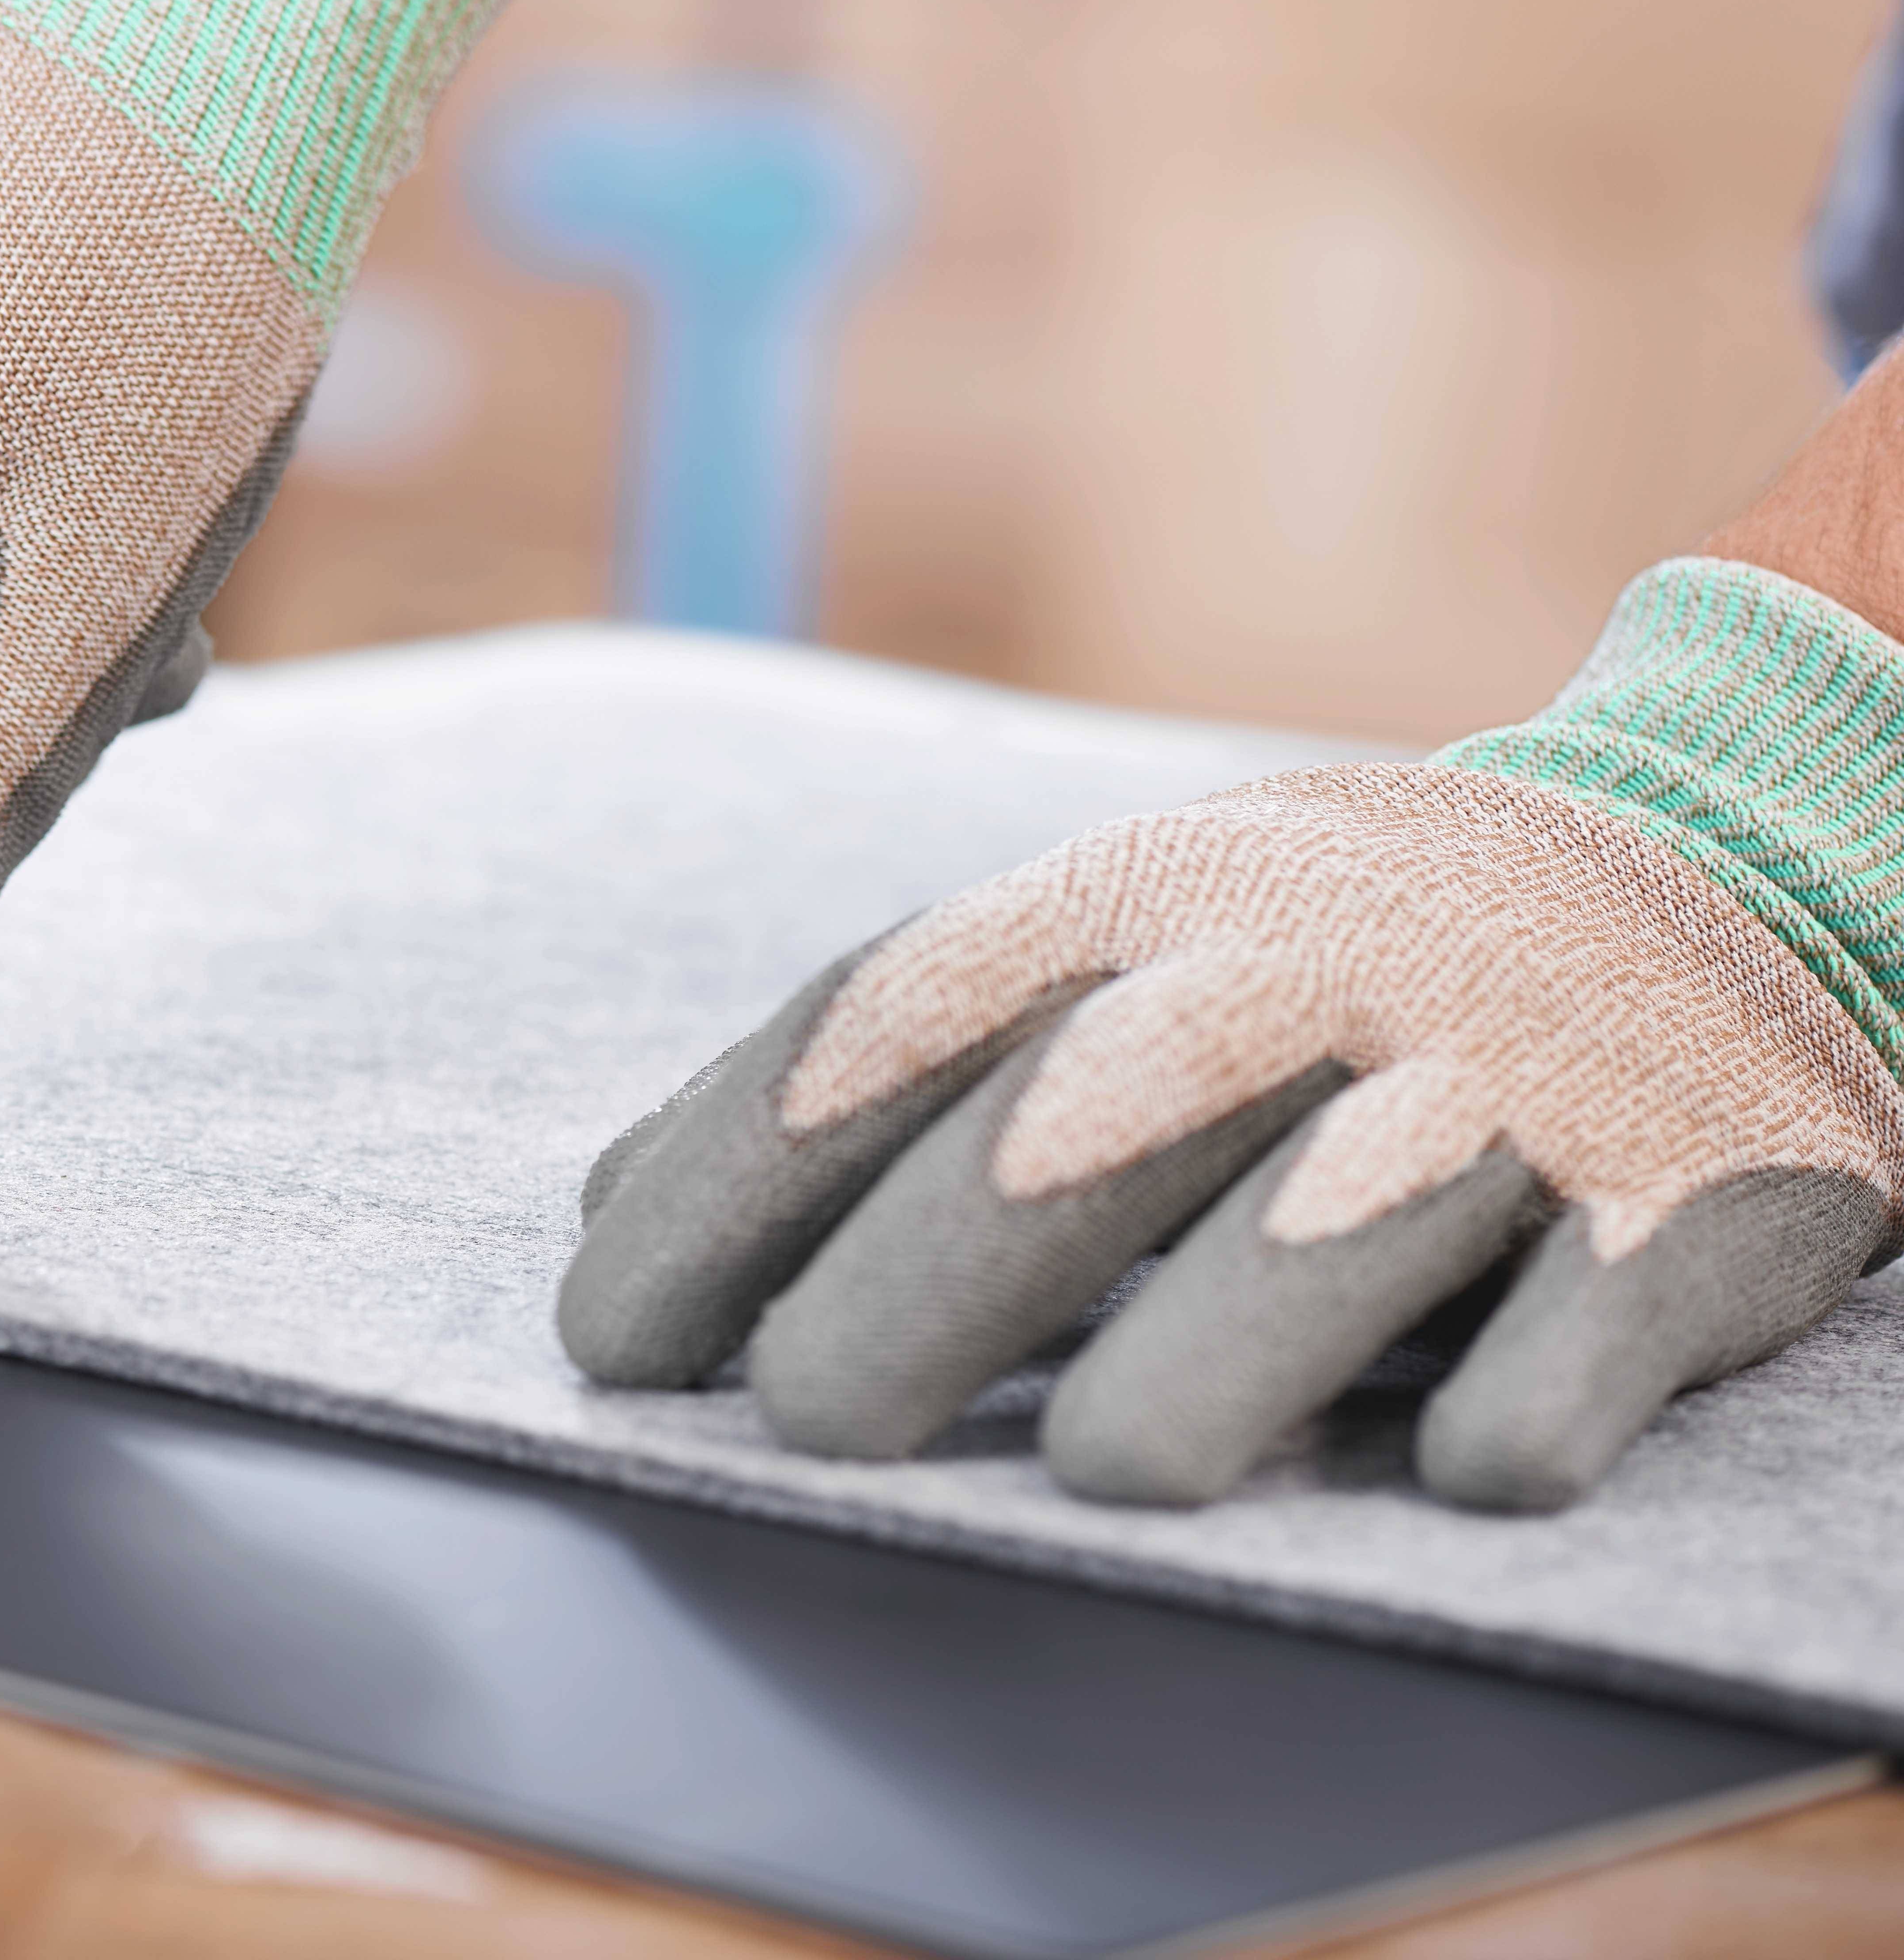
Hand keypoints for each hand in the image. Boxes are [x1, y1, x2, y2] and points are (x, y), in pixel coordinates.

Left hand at [562, 558, 1903, 1510]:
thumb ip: (867, 1069)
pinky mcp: (1695, 1183)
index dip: (729, 1187)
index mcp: (1131, 910)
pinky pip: (1608, 1301)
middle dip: (920, 1282)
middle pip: (1075, 1130)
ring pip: (1338, 1215)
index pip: (879, 1036)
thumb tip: (611, 1208)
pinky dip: (1539, 1391)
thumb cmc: (1313, 949)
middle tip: (804, 1426)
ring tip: (1103, 1471)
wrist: (1712, 847)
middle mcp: (1303, 972)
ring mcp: (1507, 1074)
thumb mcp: (1090, 940)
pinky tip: (1473, 1474)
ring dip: (1219, 1345)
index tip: (609, 1339)